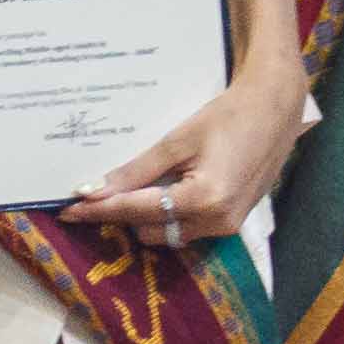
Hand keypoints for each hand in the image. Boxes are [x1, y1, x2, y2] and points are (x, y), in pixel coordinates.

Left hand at [68, 56, 306, 248]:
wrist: (275, 110)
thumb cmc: (228, 116)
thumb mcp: (178, 141)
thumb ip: (136, 171)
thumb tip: (93, 190)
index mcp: (204, 200)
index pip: (137, 210)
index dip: (100, 210)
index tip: (68, 209)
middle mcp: (217, 222)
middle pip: (149, 230)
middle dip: (122, 214)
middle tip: (97, 192)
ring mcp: (228, 227)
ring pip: (167, 234)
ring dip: (144, 216)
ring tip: (127, 189)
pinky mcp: (232, 223)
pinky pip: (187, 228)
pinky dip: (167, 214)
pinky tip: (158, 190)